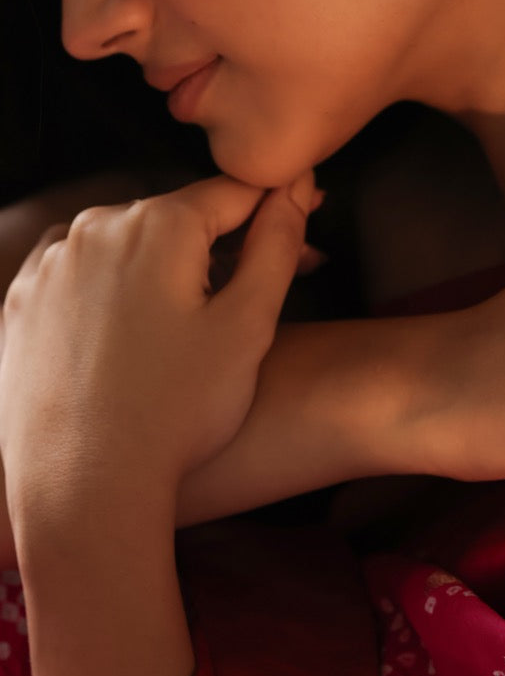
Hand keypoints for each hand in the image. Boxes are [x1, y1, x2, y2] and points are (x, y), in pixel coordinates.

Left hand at [0, 173, 314, 511]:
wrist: (82, 489)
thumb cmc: (175, 412)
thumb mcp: (249, 325)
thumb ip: (277, 244)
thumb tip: (296, 187)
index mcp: (158, 224)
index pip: (233, 192)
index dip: (277, 205)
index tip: (306, 222)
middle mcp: (95, 227)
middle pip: (179, 218)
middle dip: (223, 242)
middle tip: (261, 287)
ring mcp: (51, 263)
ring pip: (130, 244)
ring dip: (168, 265)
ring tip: (197, 320)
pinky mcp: (23, 299)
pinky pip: (85, 274)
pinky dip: (116, 288)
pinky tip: (137, 332)